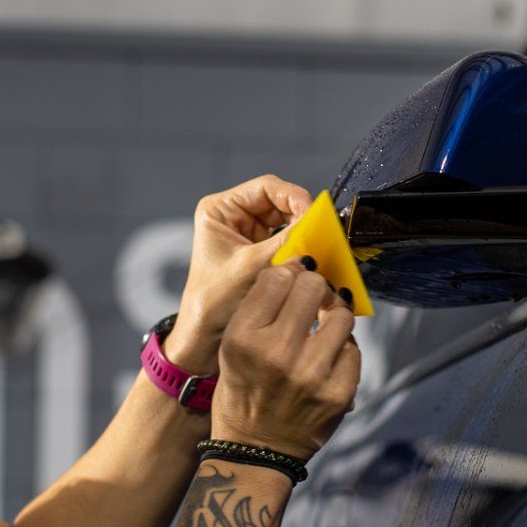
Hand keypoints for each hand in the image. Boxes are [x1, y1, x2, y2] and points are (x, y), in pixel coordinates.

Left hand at [167, 174, 312, 372]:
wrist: (204, 339)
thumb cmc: (212, 305)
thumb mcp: (251, 269)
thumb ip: (285, 244)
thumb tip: (318, 226)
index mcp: (219, 210)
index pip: (266, 187)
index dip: (293, 196)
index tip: (313, 214)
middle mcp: (234, 218)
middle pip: (281, 203)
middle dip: (303, 217)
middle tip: (321, 233)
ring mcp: (248, 236)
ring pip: (288, 223)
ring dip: (304, 234)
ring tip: (317, 248)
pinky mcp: (261, 254)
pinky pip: (288, 242)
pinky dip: (301, 249)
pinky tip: (311, 260)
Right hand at [210, 264, 360, 460]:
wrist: (255, 451)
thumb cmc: (243, 390)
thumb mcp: (232, 346)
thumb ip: (261, 306)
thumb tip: (299, 266)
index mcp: (243, 338)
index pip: (279, 277)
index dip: (290, 272)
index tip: (295, 278)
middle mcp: (277, 353)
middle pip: (314, 286)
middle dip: (316, 287)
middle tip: (314, 297)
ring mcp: (311, 375)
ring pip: (342, 314)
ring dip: (334, 316)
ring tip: (323, 328)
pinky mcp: (338, 393)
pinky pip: (353, 349)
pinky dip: (342, 349)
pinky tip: (328, 358)